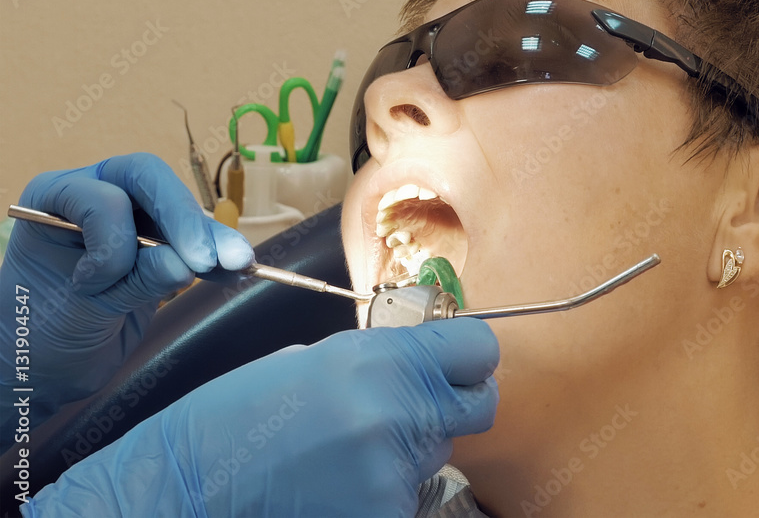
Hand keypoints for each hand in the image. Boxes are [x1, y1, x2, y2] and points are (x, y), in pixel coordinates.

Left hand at [0, 153, 252, 441]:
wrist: (46, 365)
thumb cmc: (39, 331)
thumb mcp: (78, 308)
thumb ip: (129, 282)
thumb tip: (182, 264)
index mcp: (58, 197)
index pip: (104, 198)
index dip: (113, 240)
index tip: (97, 286)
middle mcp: (98, 194)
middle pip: (152, 185)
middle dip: (185, 221)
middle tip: (209, 259)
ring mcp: (135, 220)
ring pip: (182, 215)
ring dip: (213, 240)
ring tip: (240, 263)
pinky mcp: (162, 247)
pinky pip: (197, 244)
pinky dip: (218, 259)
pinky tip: (236, 272)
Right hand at [22, 318, 499, 517]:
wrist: (187, 485)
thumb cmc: (239, 413)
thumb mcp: (314, 360)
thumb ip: (384, 360)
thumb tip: (430, 365)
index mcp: (379, 358)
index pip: (480, 349)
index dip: (468, 357)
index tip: (456, 363)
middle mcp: (397, 413)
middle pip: (479, 406)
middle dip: (453, 404)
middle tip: (411, 409)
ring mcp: (393, 474)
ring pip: (439, 455)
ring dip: (409, 451)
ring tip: (347, 452)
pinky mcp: (385, 516)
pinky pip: (410, 497)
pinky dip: (384, 491)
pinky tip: (337, 485)